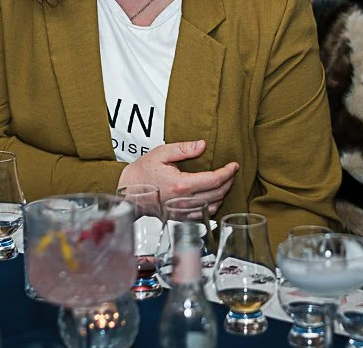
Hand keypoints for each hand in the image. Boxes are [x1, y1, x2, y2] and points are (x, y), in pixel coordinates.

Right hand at [117, 140, 239, 214]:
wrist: (128, 193)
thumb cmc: (142, 172)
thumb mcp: (161, 153)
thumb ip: (183, 149)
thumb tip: (202, 145)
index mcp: (181, 184)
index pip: (214, 180)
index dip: (228, 172)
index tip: (234, 165)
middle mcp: (184, 201)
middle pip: (218, 193)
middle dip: (229, 181)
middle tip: (232, 171)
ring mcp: (183, 212)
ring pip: (214, 206)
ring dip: (223, 194)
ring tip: (225, 181)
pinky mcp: (181, 218)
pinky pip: (204, 215)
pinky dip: (213, 205)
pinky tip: (213, 196)